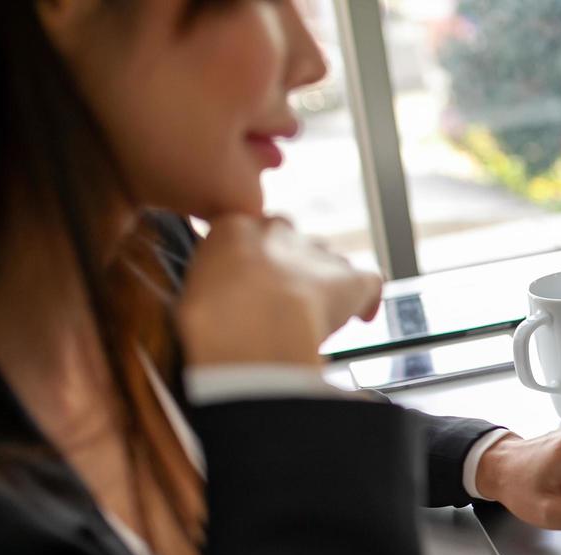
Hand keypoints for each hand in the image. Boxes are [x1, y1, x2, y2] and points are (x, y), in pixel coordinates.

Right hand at [175, 215, 381, 366]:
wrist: (250, 320)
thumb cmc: (211, 313)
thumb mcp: (191, 287)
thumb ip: (209, 280)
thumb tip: (215, 300)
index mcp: (234, 227)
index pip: (251, 234)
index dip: (256, 263)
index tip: (253, 287)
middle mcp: (280, 231)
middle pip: (295, 244)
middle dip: (294, 269)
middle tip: (286, 305)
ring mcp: (318, 253)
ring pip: (330, 262)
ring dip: (328, 286)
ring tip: (318, 318)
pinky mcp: (351, 279)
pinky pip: (370, 281)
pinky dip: (368, 300)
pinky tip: (363, 316)